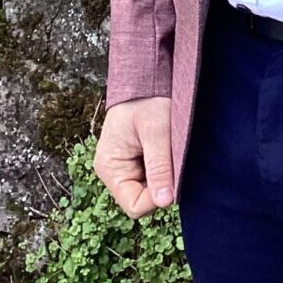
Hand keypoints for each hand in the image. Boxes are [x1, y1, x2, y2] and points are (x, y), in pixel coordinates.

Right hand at [94, 97, 174, 217]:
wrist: (145, 77)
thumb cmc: (148, 99)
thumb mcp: (156, 131)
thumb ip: (159, 167)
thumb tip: (164, 202)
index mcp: (110, 167)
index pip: (134, 205)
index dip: (156, 199)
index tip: (173, 177)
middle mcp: (114, 172)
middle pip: (143, 199)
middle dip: (162, 185)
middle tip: (172, 157)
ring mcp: (126, 167)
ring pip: (151, 190)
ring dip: (165, 175)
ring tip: (170, 149)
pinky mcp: (137, 161)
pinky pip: (154, 177)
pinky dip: (166, 168)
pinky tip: (168, 149)